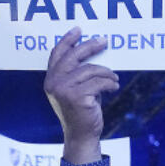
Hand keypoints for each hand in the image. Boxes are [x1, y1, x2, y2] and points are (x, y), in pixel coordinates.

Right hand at [43, 28, 117, 163]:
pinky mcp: (77, 97)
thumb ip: (76, 73)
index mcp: (50, 80)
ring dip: (106, 73)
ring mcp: (64, 90)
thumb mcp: (74, 89)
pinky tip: (114, 87)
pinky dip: (110, 83)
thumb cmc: (81, 110)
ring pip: (90, 70)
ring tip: (114, 79)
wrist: (81, 135)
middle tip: (104, 41)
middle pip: (73, 56)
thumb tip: (94, 50)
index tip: (78, 30)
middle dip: (90, 46)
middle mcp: (54, 83)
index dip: (67, 41)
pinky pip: (98, 82)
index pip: (57, 54)